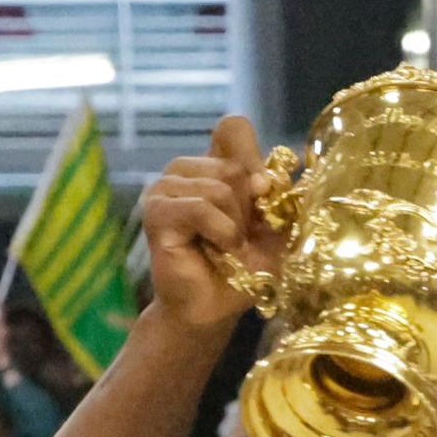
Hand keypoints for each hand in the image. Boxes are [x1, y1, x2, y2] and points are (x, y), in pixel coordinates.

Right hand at [143, 115, 283, 330]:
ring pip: (218, 185)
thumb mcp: (276, 231)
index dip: (254, 157)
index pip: (233, 127)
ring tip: (227, 247)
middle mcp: (186, 169)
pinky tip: (219, 249)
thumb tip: (273, 175)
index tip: (264, 193)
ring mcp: (166, 187)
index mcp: (214, 164)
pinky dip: (220, 231)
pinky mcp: (155, 210)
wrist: (213, 309)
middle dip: (248, 208)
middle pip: (233, 164)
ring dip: (234, 224)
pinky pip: (199, 207)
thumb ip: (281, 197)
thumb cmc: (243, 270)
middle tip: (240, 238)